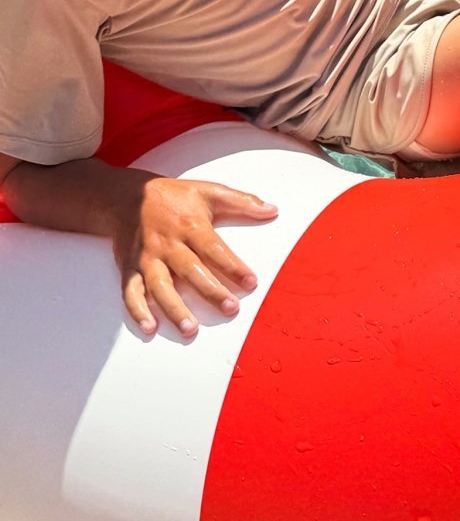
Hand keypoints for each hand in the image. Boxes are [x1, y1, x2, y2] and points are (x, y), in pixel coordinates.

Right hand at [111, 171, 276, 338]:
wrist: (124, 196)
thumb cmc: (173, 196)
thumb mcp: (209, 191)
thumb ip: (242, 201)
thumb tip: (273, 210)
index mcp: (190, 226)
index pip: (215, 249)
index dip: (233, 267)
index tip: (251, 282)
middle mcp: (168, 244)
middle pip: (190, 271)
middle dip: (210, 291)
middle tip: (230, 309)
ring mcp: (147, 258)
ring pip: (160, 286)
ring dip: (174, 309)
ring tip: (190, 329)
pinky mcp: (129, 268)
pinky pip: (130, 292)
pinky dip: (138, 311)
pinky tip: (150, 328)